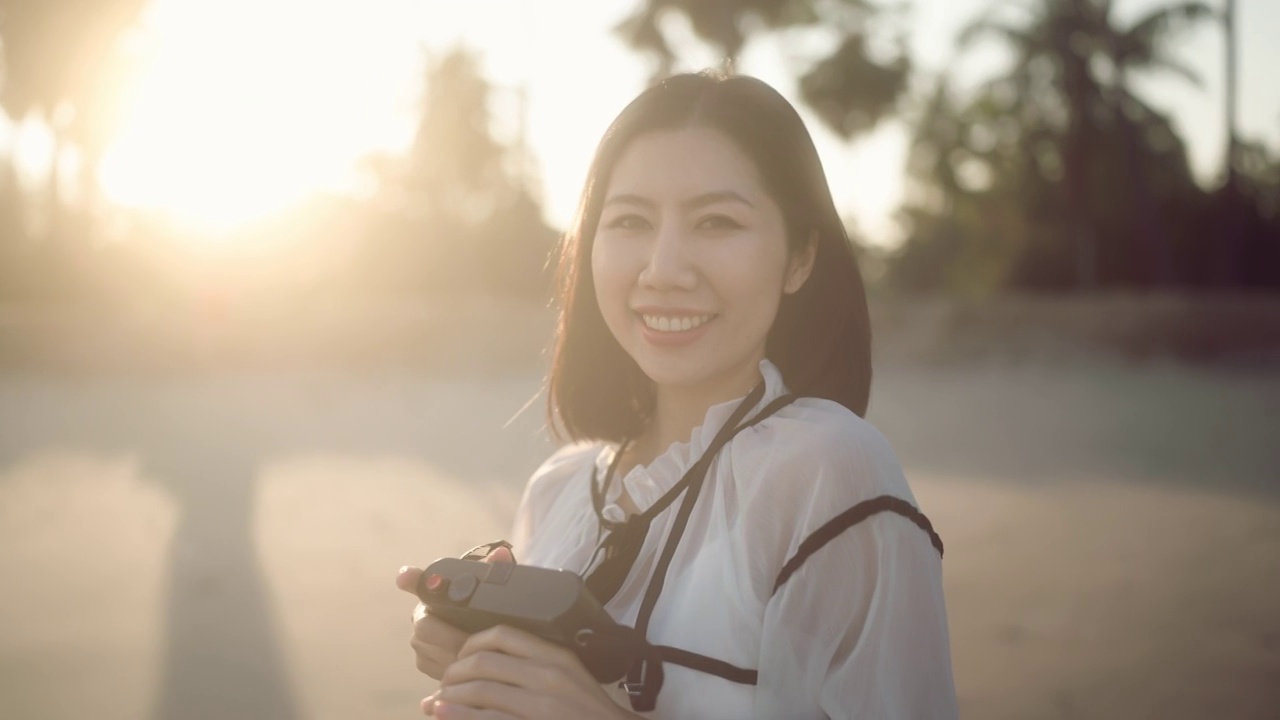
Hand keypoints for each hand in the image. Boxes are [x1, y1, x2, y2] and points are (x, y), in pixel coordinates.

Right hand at [396, 547, 515, 679]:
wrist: (488, 637)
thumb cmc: (489, 608)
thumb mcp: (494, 591)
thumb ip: (497, 571)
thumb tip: (501, 553)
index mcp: (434, 592)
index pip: (416, 581)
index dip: (411, 578)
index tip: (406, 576)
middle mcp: (420, 614)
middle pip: (425, 627)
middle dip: (450, 638)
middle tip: (475, 645)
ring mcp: (419, 640)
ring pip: (429, 651)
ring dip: (454, 657)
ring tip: (478, 659)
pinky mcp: (425, 662)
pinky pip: (434, 668)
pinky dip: (455, 671)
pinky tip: (473, 672)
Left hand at [423, 624, 641, 718]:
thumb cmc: (586, 709)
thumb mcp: (568, 674)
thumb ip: (537, 661)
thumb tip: (487, 659)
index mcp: (555, 656)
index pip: (503, 634)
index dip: (471, 642)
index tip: (461, 655)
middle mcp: (548, 677)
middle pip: (484, 662)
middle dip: (453, 672)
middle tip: (444, 682)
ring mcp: (540, 707)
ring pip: (480, 691)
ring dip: (450, 696)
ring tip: (438, 702)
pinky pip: (487, 719)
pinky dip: (458, 716)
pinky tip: (444, 714)